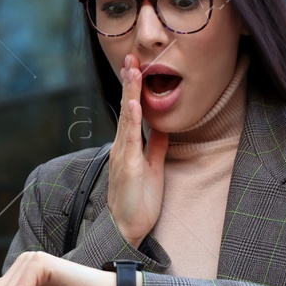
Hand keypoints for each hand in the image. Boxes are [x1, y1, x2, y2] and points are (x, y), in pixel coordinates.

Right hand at [107, 55, 170, 246]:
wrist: (126, 228)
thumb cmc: (139, 202)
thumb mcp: (153, 169)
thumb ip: (156, 147)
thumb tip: (163, 127)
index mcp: (129, 147)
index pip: (131, 111)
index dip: (134, 89)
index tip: (136, 66)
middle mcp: (122, 147)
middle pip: (126, 108)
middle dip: (129, 81)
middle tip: (130, 56)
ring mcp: (123, 155)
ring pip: (126, 117)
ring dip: (129, 92)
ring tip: (132, 69)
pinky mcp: (128, 167)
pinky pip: (130, 139)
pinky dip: (132, 120)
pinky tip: (133, 103)